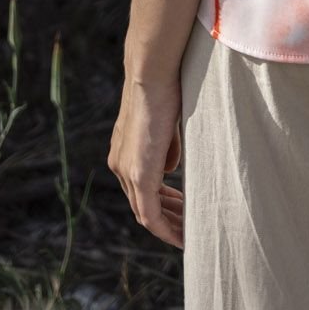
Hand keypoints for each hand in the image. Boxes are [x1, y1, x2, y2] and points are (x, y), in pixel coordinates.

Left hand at [109, 71, 184, 247]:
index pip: (140, 186)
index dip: (161, 199)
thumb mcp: (165, 124)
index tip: (181, 206)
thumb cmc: (164, 88)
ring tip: (189, 234)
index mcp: (124, 151)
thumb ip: (166, 148)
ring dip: (168, 226)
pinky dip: (165, 229)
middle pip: (141, 204)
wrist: (151, 73)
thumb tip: (171, 168)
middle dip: (167, 216)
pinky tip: (182, 236)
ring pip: (146, 213)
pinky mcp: (138, 175)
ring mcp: (127, 171)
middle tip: (189, 224)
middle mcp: (119, 165)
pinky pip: (150, 215)